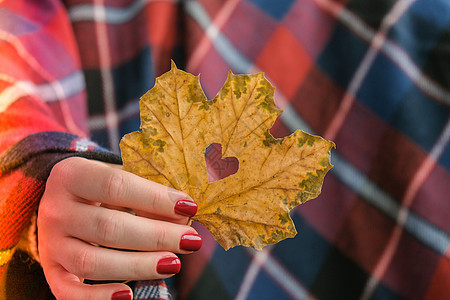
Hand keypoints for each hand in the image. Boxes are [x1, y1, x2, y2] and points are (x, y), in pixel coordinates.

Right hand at [37, 157, 200, 299]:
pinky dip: (98, 297)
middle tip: (190, 240)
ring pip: (92, 262)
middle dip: (156, 236)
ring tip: (173, 263)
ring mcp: (50, 243)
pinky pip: (69, 292)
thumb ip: (147, 196)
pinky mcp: (51, 269)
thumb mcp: (121, 180)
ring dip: (138, 266)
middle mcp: (55, 209)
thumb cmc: (101, 188)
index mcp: (71, 175)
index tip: (189, 207)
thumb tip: (183, 218)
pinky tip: (128, 294)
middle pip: (108, 227)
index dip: (155, 198)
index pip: (116, 186)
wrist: (63, 201)